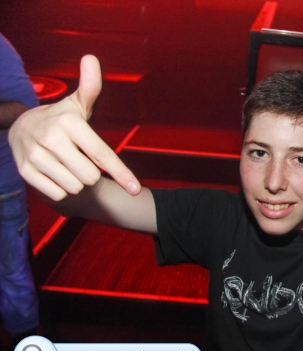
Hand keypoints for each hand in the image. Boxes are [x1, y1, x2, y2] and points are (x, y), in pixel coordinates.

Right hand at [8, 55, 139, 200]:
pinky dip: (60, 188)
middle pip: (92, 176)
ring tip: (65, 163)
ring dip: (75, 180)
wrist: (20, 129)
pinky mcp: (25, 172)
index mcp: (69, 122)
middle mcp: (51, 138)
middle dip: (91, 171)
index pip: (102, 154)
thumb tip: (91, 58)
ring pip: (75, 187)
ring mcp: (35, 156)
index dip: (122, 173)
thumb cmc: (61, 119)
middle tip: (79, 157)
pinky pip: (59, 194)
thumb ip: (90, 86)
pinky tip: (54, 172)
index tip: (135, 189)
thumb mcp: (77, 104)